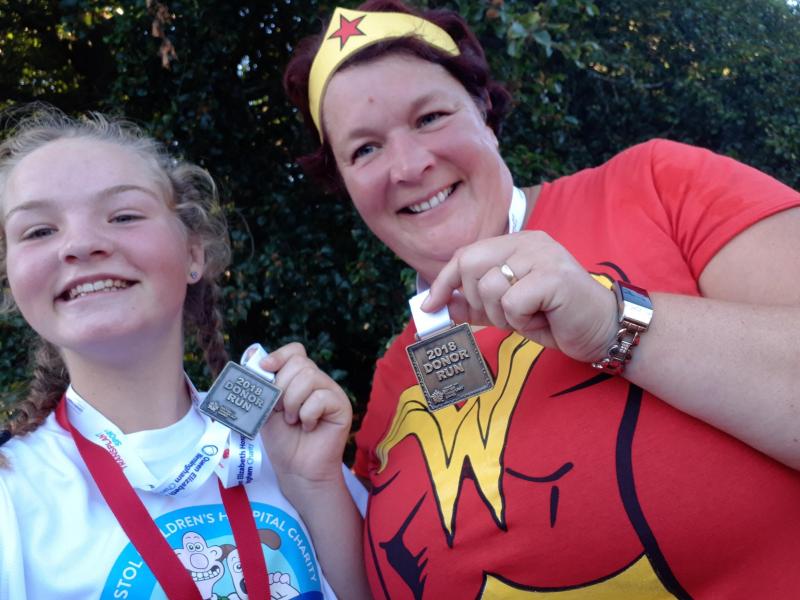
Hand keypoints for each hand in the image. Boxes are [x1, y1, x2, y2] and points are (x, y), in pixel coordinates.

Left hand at [257, 343, 350, 490]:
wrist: (296, 470)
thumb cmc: (282, 440)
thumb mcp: (265, 407)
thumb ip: (262, 383)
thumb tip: (252, 353)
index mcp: (299, 378)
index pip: (295, 351)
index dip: (279, 356)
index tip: (264, 369)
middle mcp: (318, 381)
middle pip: (300, 362)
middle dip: (281, 387)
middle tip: (279, 410)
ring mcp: (331, 392)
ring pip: (309, 377)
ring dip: (292, 402)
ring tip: (292, 420)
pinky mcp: (342, 406)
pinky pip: (321, 397)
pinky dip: (307, 414)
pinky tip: (308, 427)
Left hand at [422, 231, 617, 362]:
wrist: (601, 330)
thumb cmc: (554, 318)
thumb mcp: (505, 311)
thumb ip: (474, 304)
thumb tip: (437, 305)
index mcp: (515, 243)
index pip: (465, 255)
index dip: (443, 281)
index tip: (430, 307)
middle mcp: (528, 242)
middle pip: (470, 264)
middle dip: (477, 301)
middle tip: (503, 317)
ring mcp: (542, 255)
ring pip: (490, 287)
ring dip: (502, 315)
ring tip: (527, 318)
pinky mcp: (553, 276)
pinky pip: (512, 302)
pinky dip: (520, 321)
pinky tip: (541, 320)